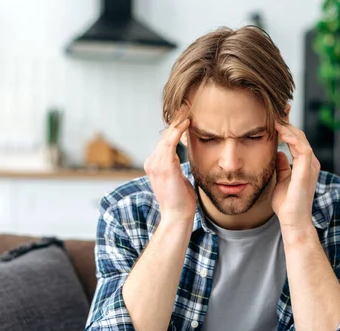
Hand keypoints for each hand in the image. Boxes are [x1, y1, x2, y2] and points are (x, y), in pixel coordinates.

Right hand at [144, 104, 195, 221]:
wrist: (177, 216)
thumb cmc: (181, 201)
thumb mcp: (178, 179)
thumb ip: (177, 167)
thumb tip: (183, 158)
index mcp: (154, 165)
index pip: (165, 141)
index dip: (174, 128)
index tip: (185, 115)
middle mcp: (151, 162)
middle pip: (165, 136)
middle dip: (176, 120)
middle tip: (186, 105)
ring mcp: (155, 164)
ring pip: (167, 136)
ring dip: (178, 122)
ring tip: (187, 109)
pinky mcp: (164, 166)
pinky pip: (170, 142)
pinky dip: (178, 131)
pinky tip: (187, 122)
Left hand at [272, 121, 320, 230]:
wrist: (292, 221)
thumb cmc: (286, 205)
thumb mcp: (281, 180)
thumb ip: (282, 166)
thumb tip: (278, 153)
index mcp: (305, 164)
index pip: (296, 140)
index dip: (285, 128)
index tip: (272, 118)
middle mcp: (310, 162)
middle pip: (299, 135)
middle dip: (286, 122)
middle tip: (273, 110)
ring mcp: (310, 165)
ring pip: (301, 138)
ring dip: (287, 127)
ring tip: (274, 118)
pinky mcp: (307, 169)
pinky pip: (302, 147)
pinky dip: (291, 137)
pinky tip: (279, 131)